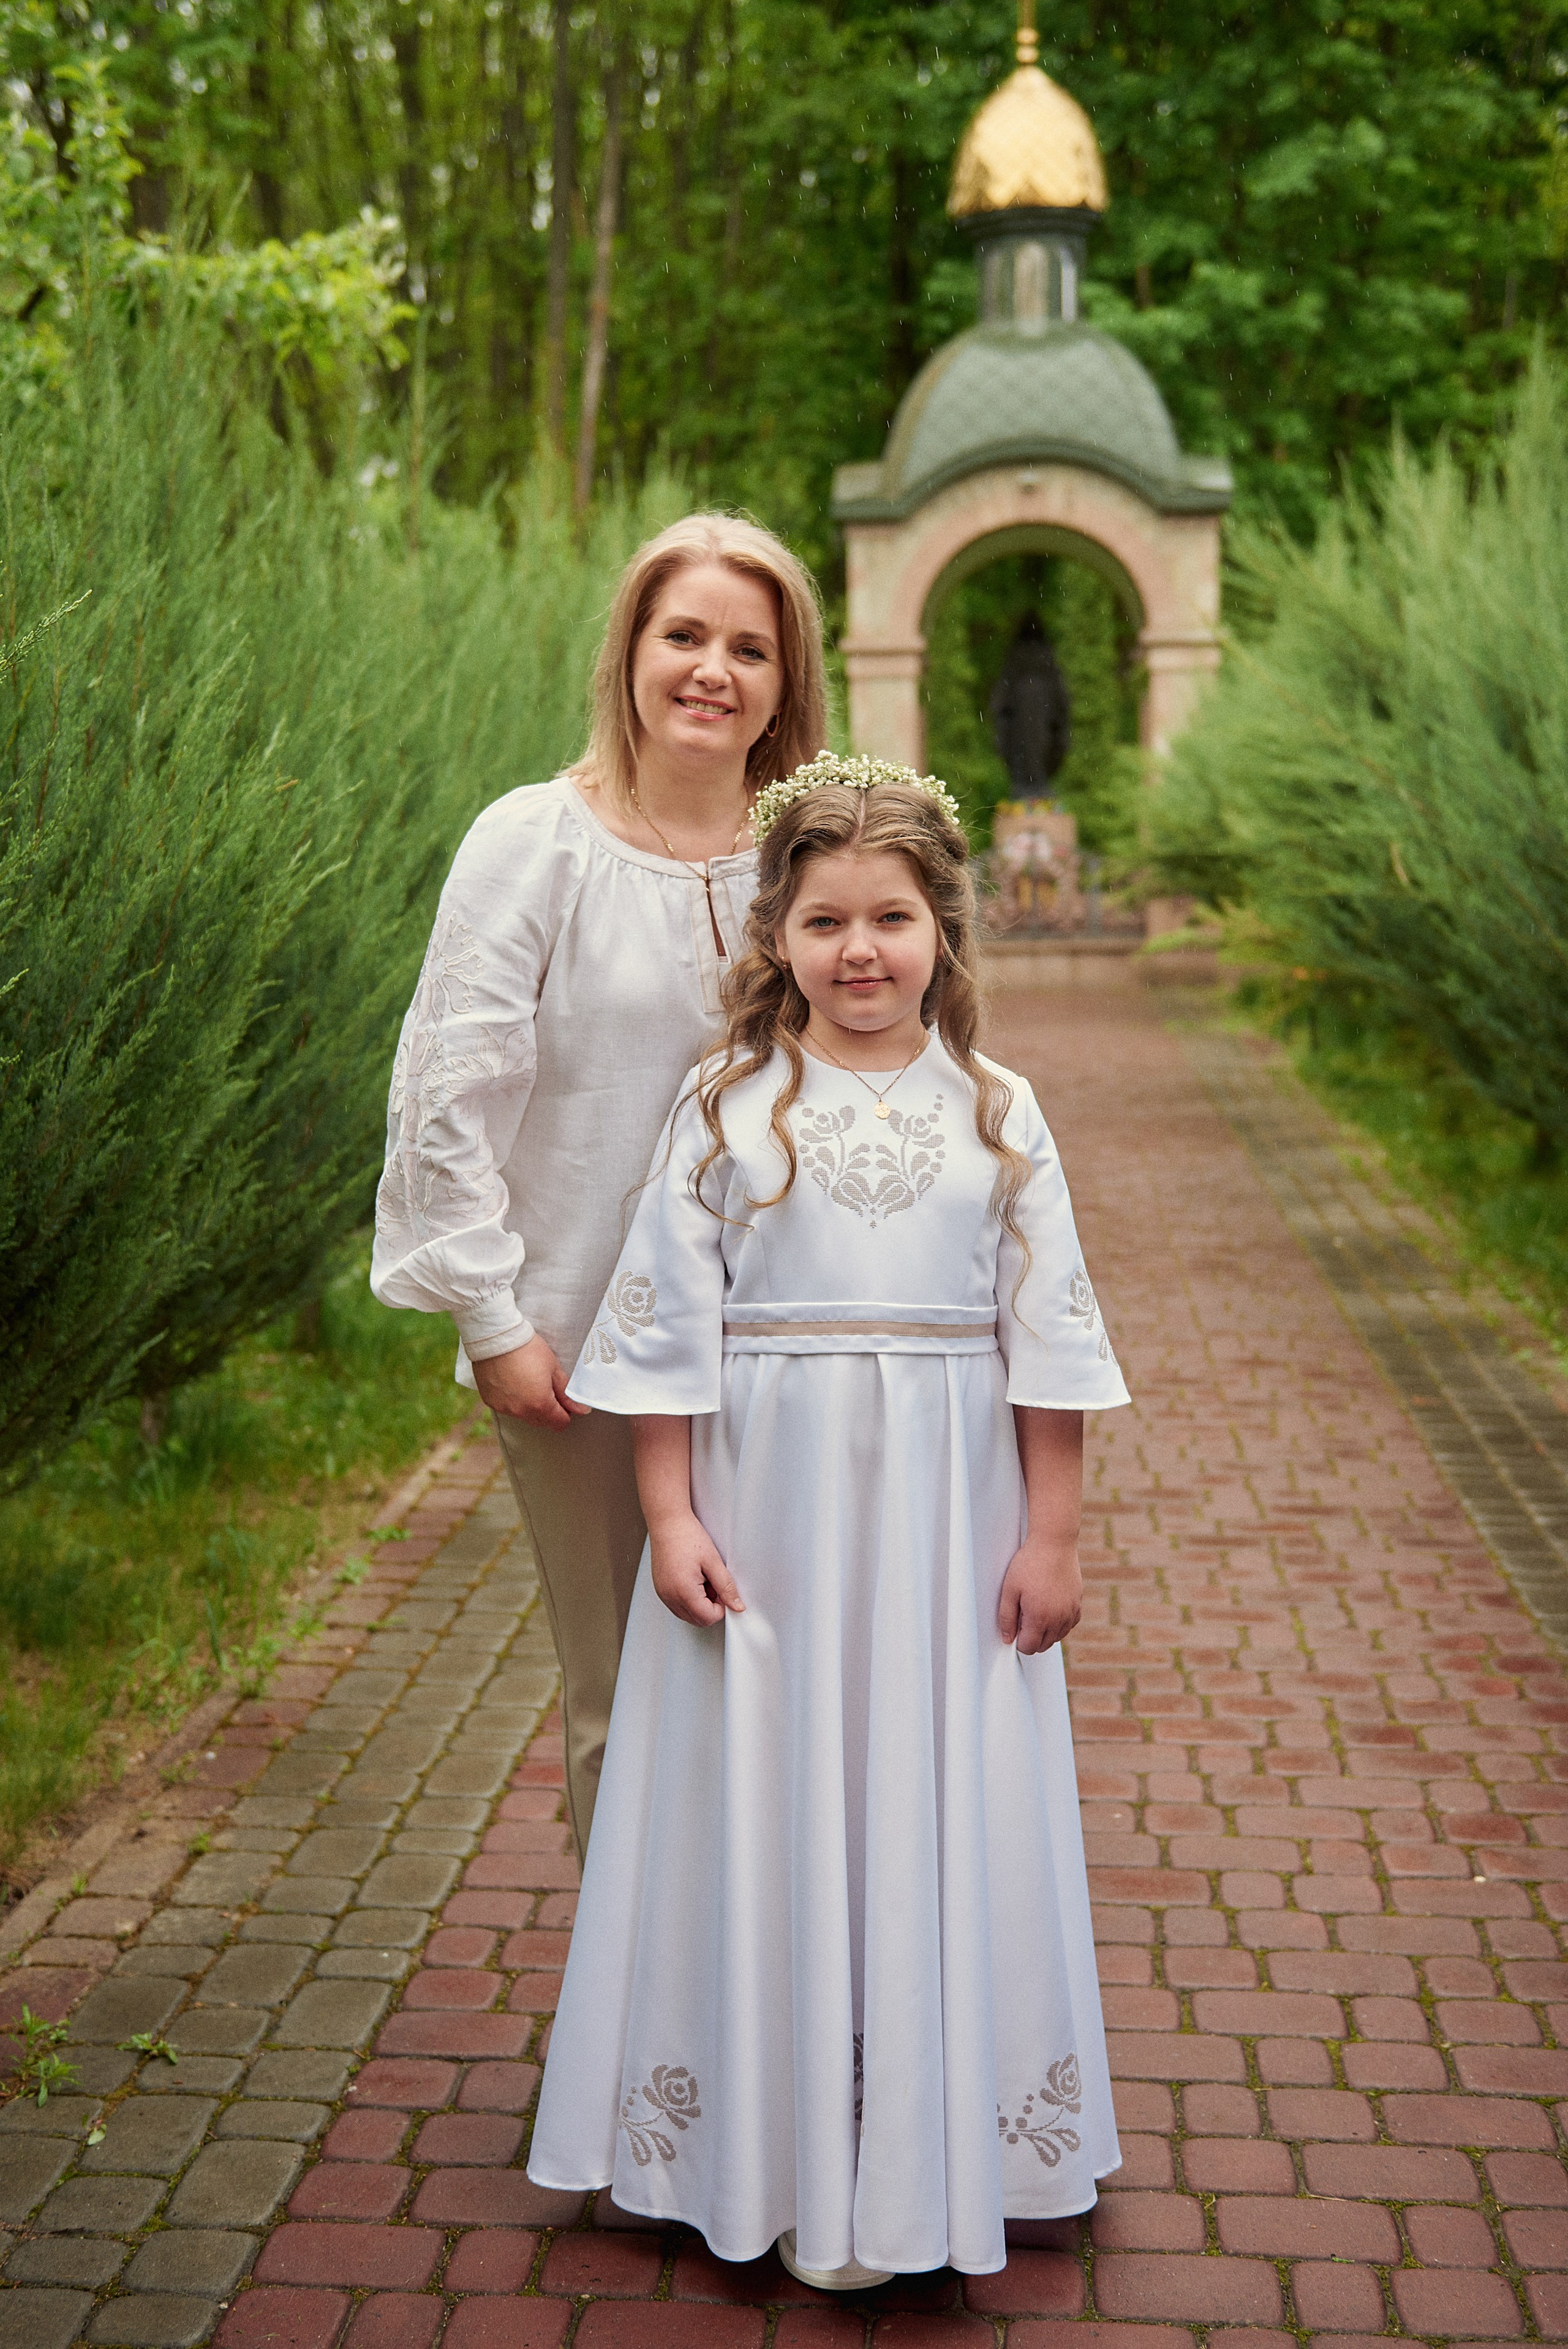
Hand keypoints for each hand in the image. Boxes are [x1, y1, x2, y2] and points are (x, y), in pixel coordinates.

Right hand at [472, 1335, 589, 1429]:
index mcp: (540, 1404)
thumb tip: (581, 1409)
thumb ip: (566, 1393)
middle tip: (546, 1387)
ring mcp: (504, 1408)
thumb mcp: (553, 1368)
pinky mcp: (490, 1401)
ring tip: (527, 1381)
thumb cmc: (527, 1349)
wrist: (496, 1338)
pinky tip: (512, 1382)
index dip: (565, 1413)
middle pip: (541, 1421)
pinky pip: (506, 1407)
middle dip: (547, 1410)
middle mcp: (521, 1411)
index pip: (559, 1424)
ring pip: (523, 1415)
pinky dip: (511, 1400)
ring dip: (528, 1405)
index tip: (563, 1402)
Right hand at [648, 1512, 744, 1628]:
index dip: (720, 1606)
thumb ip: (727, 1587)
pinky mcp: (660, 1589)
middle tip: (711, 1582)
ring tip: (700, 1577)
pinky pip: (677, 1605)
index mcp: (684, 1591)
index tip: (721, 1588)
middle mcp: (669, 1596)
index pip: (707, 1618)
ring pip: (687, 1615)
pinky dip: (687, 1598)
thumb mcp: (713, 1562)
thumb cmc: (687, 1536)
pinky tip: (690, 1577)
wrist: (668, 1522)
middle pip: (697, 1620)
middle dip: (709, 1606)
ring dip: (698, 1602)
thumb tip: (737, 1606)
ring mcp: (662, 1594)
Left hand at [998, 1537, 1082, 1655]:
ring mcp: (1071, 1611)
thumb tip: (1008, 1638)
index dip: (1019, 1641)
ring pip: (1058, 1636)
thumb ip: (1006, 1617)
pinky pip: (1069, 1624)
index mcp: (1040, 1617)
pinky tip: (1051, 1609)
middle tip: (1023, 1617)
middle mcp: (1059, 1618)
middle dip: (1032, 1638)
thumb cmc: (1030, 1563)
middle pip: (1044, 1645)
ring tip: (1035, 1610)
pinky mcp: (1078, 1603)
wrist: (1053, 1543)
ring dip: (1046, 1632)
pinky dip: (1060, 1623)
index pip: (1029, 1647)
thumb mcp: (1009, 1589)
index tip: (1015, 1627)